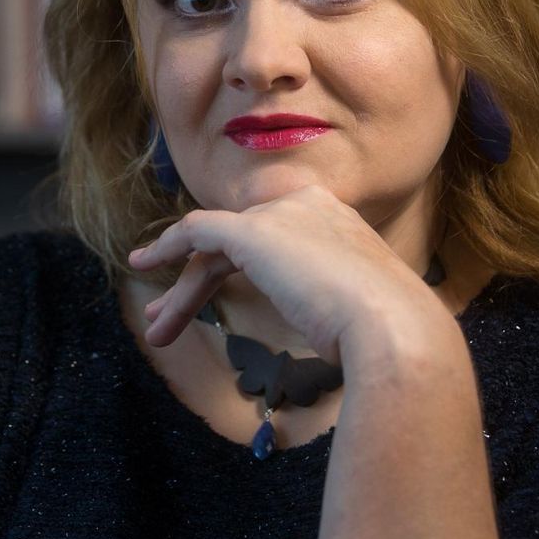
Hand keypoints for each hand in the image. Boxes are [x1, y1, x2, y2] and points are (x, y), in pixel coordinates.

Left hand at [127, 184, 439, 367]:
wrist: (393, 328)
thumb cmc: (385, 333)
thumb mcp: (360, 306)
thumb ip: (338, 299)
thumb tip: (333, 327)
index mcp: (336, 217)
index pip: (272, 237)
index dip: (236, 267)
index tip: (215, 296)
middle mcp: (307, 205)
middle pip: (238, 243)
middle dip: (198, 280)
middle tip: (170, 317)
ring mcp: (279, 215)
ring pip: (213, 249)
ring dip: (183, 293)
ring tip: (157, 331)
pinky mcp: (253, 233)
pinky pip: (196, 232)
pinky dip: (167, 246)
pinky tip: (144, 265)